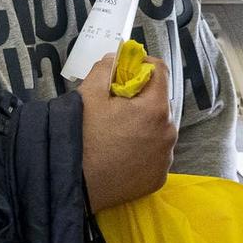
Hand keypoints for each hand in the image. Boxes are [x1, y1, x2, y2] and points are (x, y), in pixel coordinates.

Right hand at [79, 52, 176, 212]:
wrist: (74, 184)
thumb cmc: (82, 136)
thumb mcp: (88, 94)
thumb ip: (106, 68)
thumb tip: (116, 58)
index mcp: (155, 108)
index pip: (160, 71)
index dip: (143, 64)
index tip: (127, 69)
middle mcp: (168, 132)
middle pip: (160, 103)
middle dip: (141, 99)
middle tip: (116, 105)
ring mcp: (166, 158)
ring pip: (159, 130)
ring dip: (144, 125)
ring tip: (118, 133)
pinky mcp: (159, 178)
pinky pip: (156, 155)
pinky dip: (144, 150)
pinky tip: (123, 153)